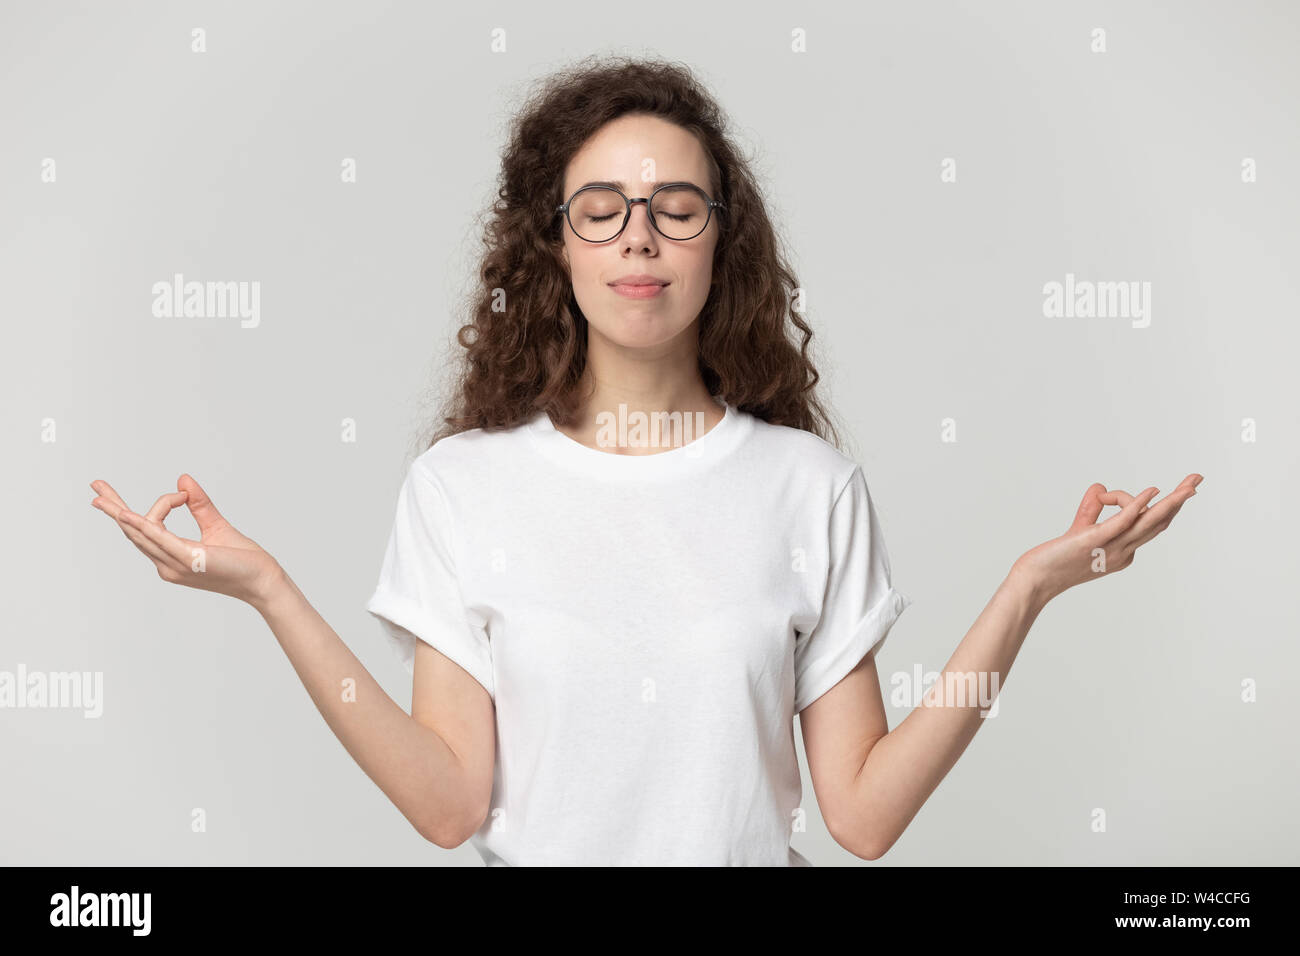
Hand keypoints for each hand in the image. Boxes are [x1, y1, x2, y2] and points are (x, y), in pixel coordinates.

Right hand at [91, 474, 282, 607]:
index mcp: (172, 556)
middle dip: (114, 509)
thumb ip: (199, 504)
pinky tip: (127, 514)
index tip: (174, 492)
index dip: (138, 509)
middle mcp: (167, 563)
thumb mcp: (216, 525)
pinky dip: (142, 525)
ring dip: (120, 513)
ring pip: (141, 533)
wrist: (262, 578)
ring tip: (101, 497)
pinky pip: (159, 539)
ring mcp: (174, 564)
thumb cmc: (242, 559)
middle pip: (133, 532)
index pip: (145, 531)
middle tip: (95, 488)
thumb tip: (183, 481)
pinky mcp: (188, 560)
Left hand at [1013, 474, 1202, 602]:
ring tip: (1189, 486)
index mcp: (1123, 551)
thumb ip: (1091, 509)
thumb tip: (1100, 486)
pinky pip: (1121, 523)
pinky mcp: (1093, 542)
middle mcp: (1123, 551)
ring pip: (1148, 523)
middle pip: (1158, 522)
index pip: (1145, 523)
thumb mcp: (1080, 531)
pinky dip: (1137, 505)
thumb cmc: (1055, 560)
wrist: (1035, 580)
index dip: (1149, 503)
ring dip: (1171, 502)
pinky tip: (1151, 492)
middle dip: (1179, 500)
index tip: (1118, 493)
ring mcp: (1111, 548)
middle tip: (1197, 480)